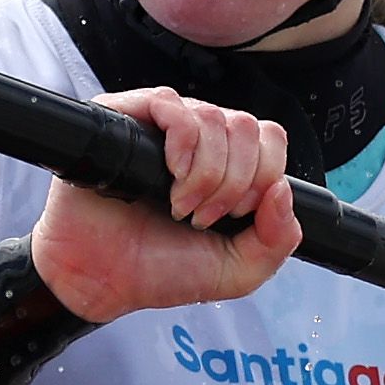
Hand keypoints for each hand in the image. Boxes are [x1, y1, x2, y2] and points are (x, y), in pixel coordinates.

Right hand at [31, 87, 303, 323]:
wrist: (101, 279)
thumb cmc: (161, 270)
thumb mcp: (238, 270)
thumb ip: (277, 240)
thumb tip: (283, 190)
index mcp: (229, 164)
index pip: (271, 139)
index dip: (264, 176)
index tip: (236, 216)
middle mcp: (200, 139)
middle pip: (247, 127)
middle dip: (234, 183)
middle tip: (202, 218)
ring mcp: (163, 125)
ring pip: (214, 117)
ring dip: (206, 173)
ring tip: (179, 207)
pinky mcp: (125, 117)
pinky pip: (171, 104)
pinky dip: (182, 144)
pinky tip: (170, 175)